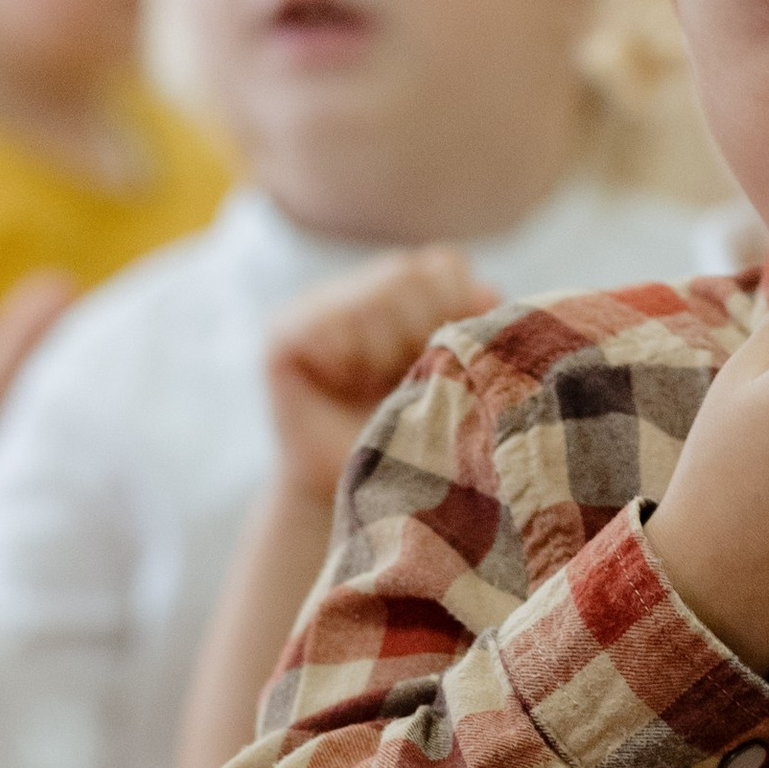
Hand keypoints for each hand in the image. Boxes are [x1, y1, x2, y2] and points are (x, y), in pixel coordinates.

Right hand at [264, 246, 496, 506]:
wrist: (370, 502)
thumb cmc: (423, 441)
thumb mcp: (459, 379)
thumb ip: (474, 331)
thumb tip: (486, 293)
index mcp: (407, 296)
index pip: (445, 265)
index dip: (459, 308)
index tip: (451, 361)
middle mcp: (358, 289)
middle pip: (408, 273)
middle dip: (421, 332)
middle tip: (405, 379)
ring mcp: (315, 307)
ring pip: (371, 296)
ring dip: (384, 352)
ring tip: (372, 388)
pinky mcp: (282, 335)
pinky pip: (328, 324)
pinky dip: (347, 361)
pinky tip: (342, 388)